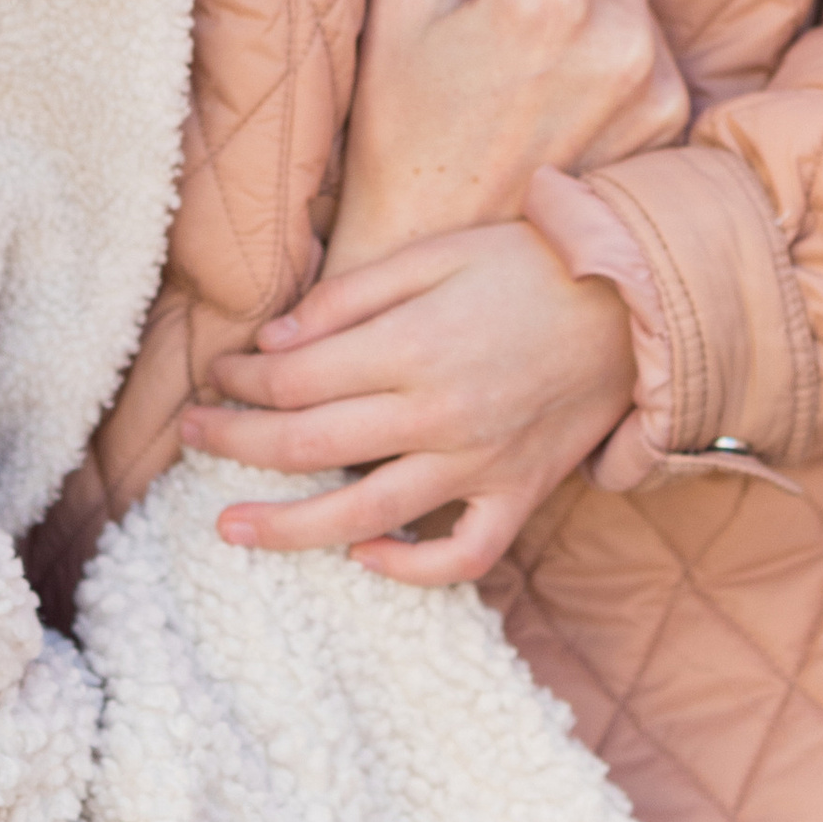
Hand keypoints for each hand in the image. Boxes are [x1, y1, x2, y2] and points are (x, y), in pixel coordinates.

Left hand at [182, 221, 636, 585]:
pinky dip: (411, 569)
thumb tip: (273, 344)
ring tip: (230, 531)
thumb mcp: (436, 251)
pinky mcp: (518, 494)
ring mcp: (480, 463)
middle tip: (187, 439)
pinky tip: (365, 556)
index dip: (241, 381)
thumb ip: (352, 297)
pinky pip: (461, 557)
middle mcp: (440, 414)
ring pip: (366, 516)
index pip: (296, 379)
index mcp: (414, 346)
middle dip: (235, 444)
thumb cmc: (528, 264)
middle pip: (310, 446)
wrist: (635, 301)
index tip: (214, 373)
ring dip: (287, 528)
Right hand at [326, 0, 689, 279]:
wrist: (435, 259)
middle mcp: (626, 44)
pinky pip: (656, 54)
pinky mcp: (675, 131)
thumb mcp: (399, 0)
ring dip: (594, 12)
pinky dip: (615, 64)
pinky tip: (558, 114)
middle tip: (506, 20)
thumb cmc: (399, 130)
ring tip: (529, 78)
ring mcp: (659, 93)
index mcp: (553, 0)